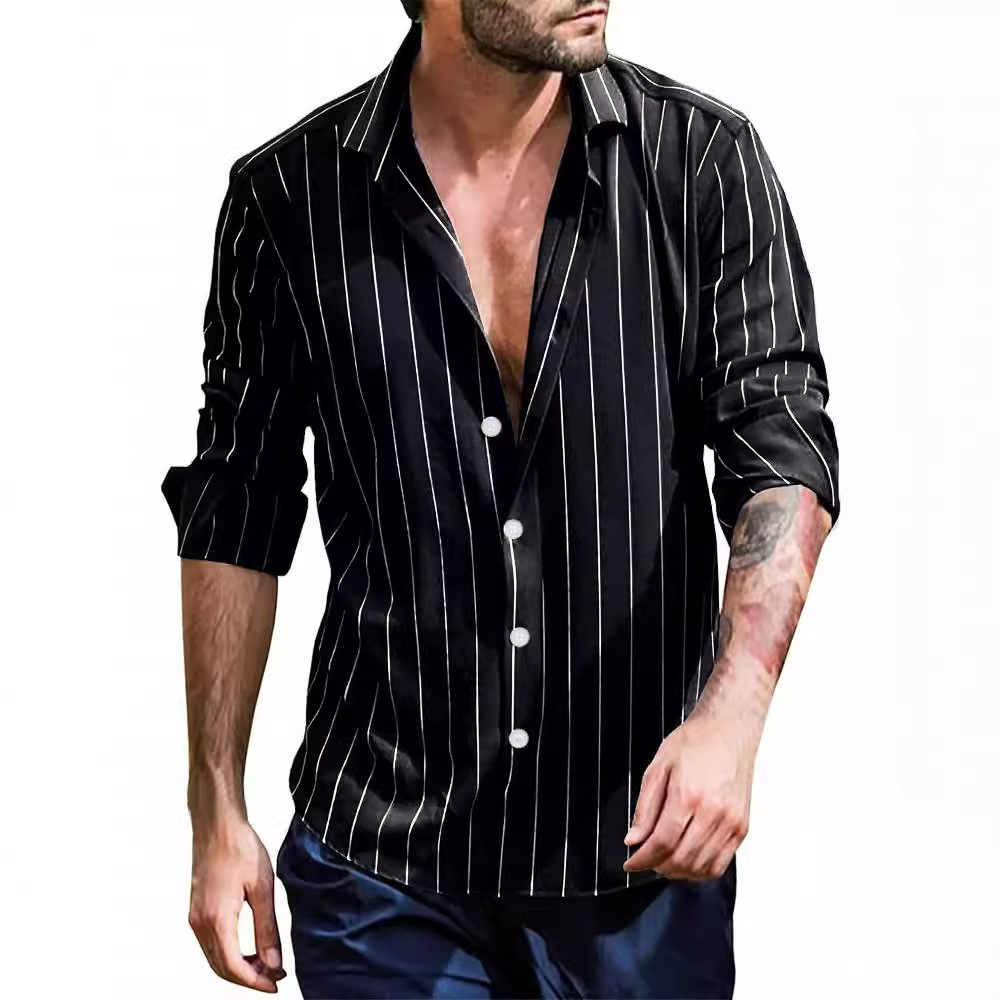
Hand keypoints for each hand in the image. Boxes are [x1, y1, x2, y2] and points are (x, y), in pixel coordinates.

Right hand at [188, 817, 287, 991]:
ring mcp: (195, 918)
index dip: (256, 981)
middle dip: (249, 978)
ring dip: (238, 968)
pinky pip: (210, 944)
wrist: (216, 824)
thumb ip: (267, 929)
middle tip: (275, 976)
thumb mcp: (262, 888)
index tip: (276, 984)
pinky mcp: (196, 910)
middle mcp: (200, 923)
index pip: (233, 968)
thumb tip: (274, 961)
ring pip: (214, 959)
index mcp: (217, 919)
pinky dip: (229, 954)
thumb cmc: (239, 848)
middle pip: (221, 969)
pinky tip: (247, 949)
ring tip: (266, 964)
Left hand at [622, 706, 754, 879]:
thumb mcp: (658, 767)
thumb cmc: (695, 743)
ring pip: (701, 867)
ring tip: (663, 862)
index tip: (631, 862)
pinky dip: (700, 871)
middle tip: (644, 860)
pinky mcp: (742, 828)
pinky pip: (720, 863)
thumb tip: (634, 839)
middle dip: (656, 866)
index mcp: (689, 795)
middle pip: (681, 859)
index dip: (642, 858)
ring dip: (677, 872)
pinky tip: (687, 861)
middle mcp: (714, 813)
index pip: (662, 842)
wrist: (728, 730)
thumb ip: (645, 807)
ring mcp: (731, 823)